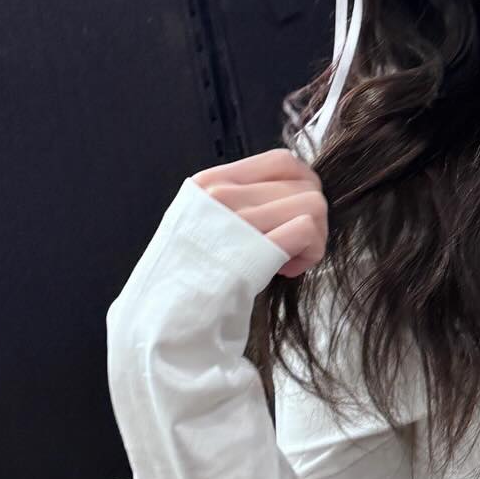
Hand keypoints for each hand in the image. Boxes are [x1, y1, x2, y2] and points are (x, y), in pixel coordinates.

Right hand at [190, 148, 329, 277]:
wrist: (165, 317)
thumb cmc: (189, 277)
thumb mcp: (201, 223)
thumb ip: (238, 202)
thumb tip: (290, 195)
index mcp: (209, 183)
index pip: (282, 161)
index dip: (303, 187)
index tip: (292, 217)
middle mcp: (221, 195)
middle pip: (305, 183)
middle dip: (311, 217)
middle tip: (290, 248)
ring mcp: (237, 220)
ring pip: (313, 204)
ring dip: (314, 237)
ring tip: (287, 261)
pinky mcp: (253, 248)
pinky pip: (307, 228)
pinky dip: (310, 252)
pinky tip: (286, 270)